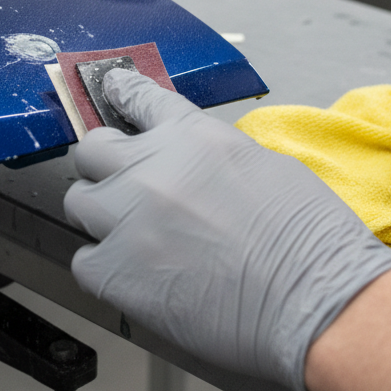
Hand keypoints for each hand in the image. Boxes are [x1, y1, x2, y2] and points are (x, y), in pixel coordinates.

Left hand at [63, 69, 390, 390]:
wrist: (312, 298)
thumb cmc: (307, 237)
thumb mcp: (263, 164)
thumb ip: (209, 156)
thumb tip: (188, 165)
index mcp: (191, 136)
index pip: (137, 97)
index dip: (120, 94)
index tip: (112, 92)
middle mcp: (150, 169)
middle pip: (91, 149)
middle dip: (104, 164)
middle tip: (122, 185)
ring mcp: (127, 218)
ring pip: (78, 202)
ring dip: (99, 215)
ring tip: (130, 237)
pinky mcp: (115, 271)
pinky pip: (83, 260)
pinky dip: (103, 267)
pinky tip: (133, 275)